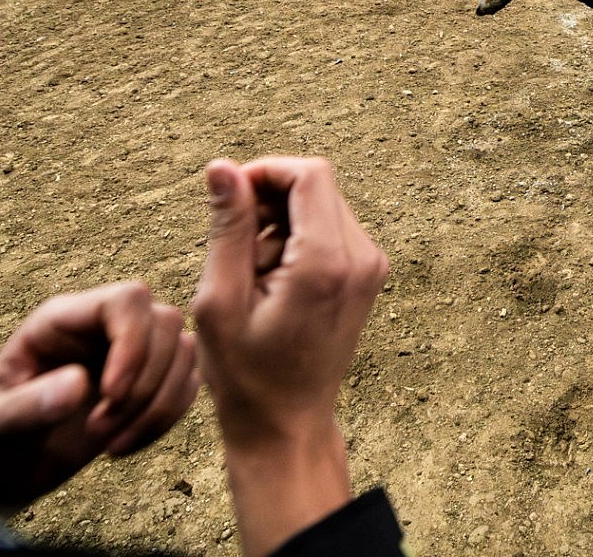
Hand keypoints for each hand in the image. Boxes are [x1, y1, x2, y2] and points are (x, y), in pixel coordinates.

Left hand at [0, 283, 198, 509]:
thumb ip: (22, 407)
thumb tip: (78, 384)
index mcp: (59, 322)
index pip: (126, 300)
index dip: (133, 342)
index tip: (111, 396)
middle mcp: (99, 330)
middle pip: (164, 322)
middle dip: (145, 383)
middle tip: (101, 430)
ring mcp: (125, 358)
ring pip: (183, 351)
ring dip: (159, 404)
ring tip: (111, 442)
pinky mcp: (143, 389)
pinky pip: (185, 385)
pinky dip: (166, 419)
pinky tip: (124, 446)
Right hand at [192, 158, 387, 554]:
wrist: (287, 425)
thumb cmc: (246, 375)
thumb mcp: (220, 300)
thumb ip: (227, 228)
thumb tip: (223, 167)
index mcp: (328, 262)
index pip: (308, 175)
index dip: (264, 173)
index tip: (228, 198)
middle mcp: (362, 258)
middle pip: (317, 186)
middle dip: (269, 201)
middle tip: (233, 247)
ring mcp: (372, 267)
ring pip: (323, 205)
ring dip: (281, 222)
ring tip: (251, 272)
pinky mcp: (368, 275)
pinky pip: (331, 229)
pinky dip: (298, 239)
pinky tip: (272, 279)